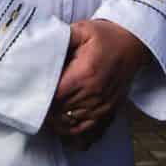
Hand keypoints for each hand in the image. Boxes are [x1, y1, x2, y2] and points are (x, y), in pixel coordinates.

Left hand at [45, 19, 149, 147]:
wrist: (133, 42)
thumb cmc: (106, 36)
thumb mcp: (82, 30)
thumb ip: (61, 38)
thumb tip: (40, 46)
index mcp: (84, 75)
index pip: (55, 99)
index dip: (41, 100)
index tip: (32, 95)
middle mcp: (94, 95)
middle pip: (61, 115)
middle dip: (46, 112)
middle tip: (35, 104)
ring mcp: (103, 107)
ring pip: (72, 127)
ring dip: (58, 124)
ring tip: (47, 115)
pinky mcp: (110, 112)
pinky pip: (89, 134)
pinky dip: (76, 135)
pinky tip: (66, 129)